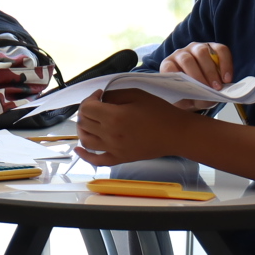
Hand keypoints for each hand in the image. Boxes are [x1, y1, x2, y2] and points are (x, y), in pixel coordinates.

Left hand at [75, 87, 197, 168]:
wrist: (175, 134)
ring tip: (90, 121)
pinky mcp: (119, 159)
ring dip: (82, 128)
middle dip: (85, 111)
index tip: (99, 95)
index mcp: (114, 117)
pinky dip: (84, 155)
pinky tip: (79, 148)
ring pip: (85, 140)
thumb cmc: (159, 112)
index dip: (89, 98)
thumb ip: (114, 95)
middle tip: (95, 105)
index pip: (87, 108)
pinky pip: (96, 160)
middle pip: (83, 123)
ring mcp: (113, 149)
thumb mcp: (136, 94)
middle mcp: (110, 135)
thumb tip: (100, 99)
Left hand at [160, 42, 233, 97]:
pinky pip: (221, 50)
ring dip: (211, 70)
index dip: (178, 76)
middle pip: (187, 59)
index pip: (169, 67)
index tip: (189, 88)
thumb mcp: (187, 102)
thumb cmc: (190, 94)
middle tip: (209, 90)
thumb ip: (192, 101)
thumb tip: (205, 99)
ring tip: (219, 86)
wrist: (199, 90)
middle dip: (199, 76)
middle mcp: (181, 54)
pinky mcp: (213, 47)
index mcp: (169, 66)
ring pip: (202, 52)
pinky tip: (228, 78)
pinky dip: (226, 63)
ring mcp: (196, 48)